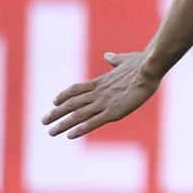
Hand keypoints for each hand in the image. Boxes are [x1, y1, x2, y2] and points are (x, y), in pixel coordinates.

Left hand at [42, 51, 159, 138]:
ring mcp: (104, 103)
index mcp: (101, 82)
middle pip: (72, 104)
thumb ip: (115, 60)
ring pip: (78, 115)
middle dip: (56, 113)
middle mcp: (98, 93)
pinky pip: (93, 122)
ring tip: (51, 132)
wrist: (149, 69)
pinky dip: (80, 129)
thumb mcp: (126, 59)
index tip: (54, 102)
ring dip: (63, 124)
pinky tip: (70, 135)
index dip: (64, 96)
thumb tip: (108, 56)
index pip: (76, 89)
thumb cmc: (142, 63)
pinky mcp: (114, 112)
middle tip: (44, 121)